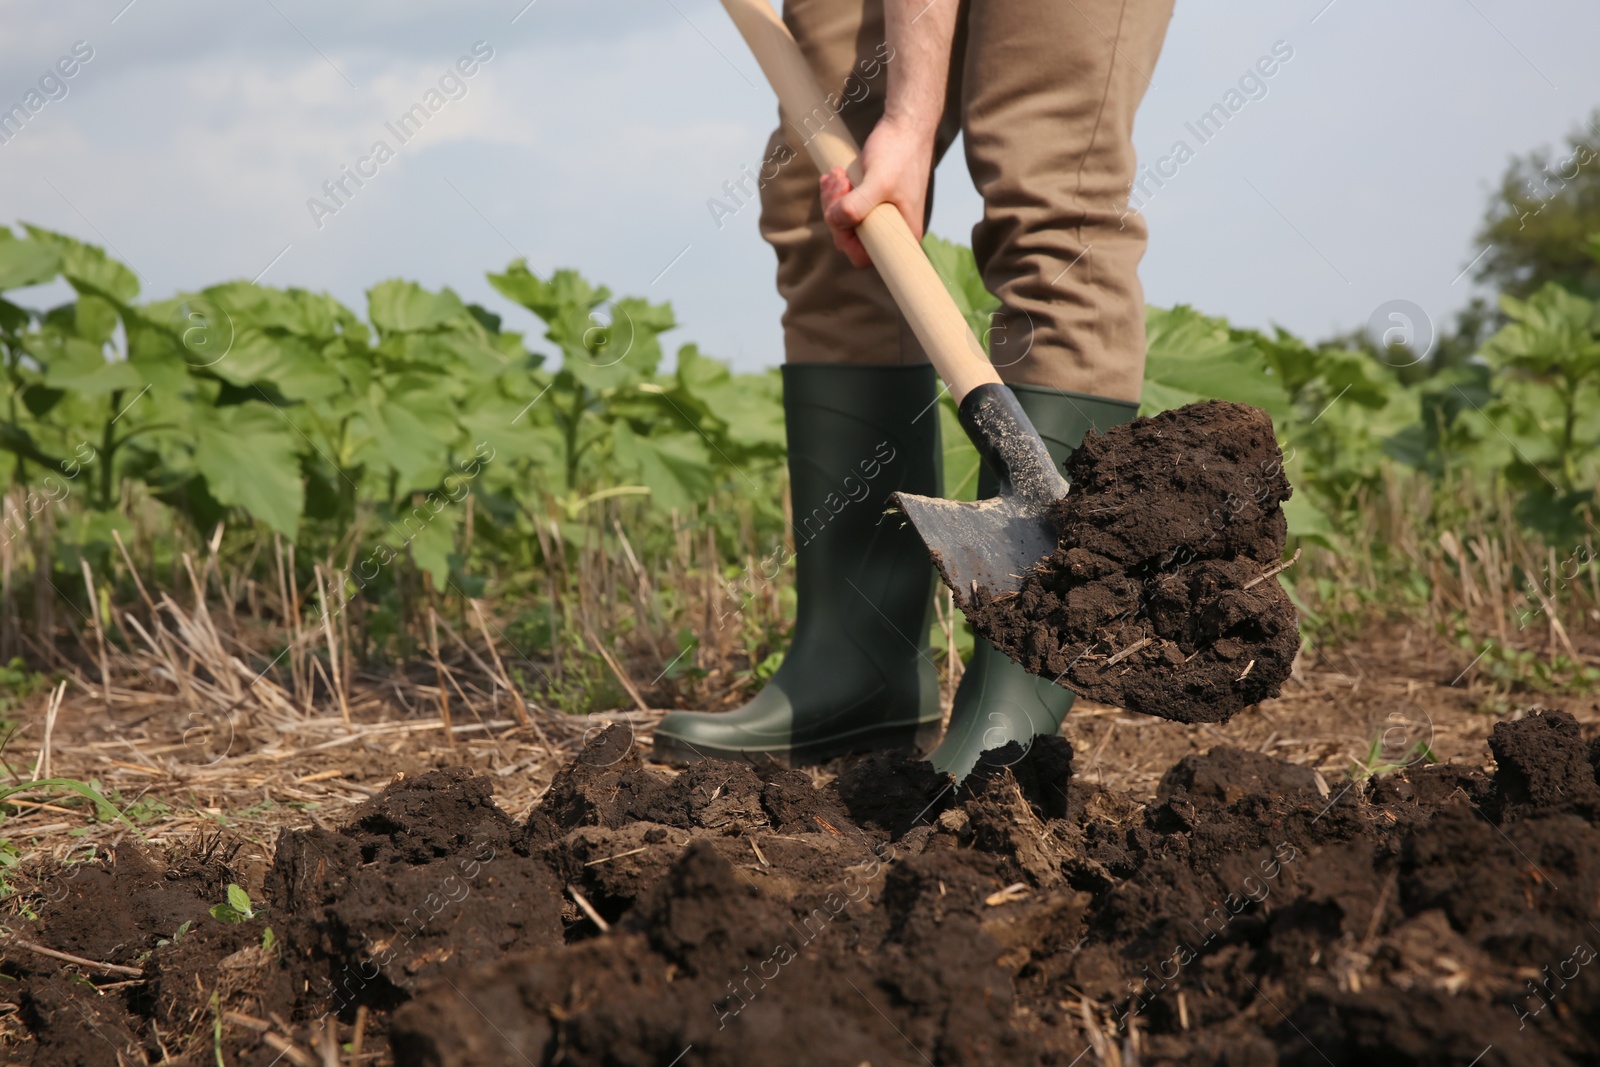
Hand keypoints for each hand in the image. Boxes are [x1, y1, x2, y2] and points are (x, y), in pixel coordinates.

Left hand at [819, 118, 935, 267]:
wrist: (906, 124)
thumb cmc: (898, 151)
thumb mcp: (877, 181)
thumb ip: (856, 206)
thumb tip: (834, 222)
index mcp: (902, 234)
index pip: (862, 256)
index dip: (844, 237)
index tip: (840, 210)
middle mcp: (893, 230)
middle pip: (850, 237)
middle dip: (836, 211)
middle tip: (837, 181)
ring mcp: (883, 215)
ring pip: (846, 222)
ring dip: (834, 199)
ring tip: (836, 175)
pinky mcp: (874, 201)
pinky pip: (848, 206)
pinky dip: (838, 193)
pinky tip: (835, 176)